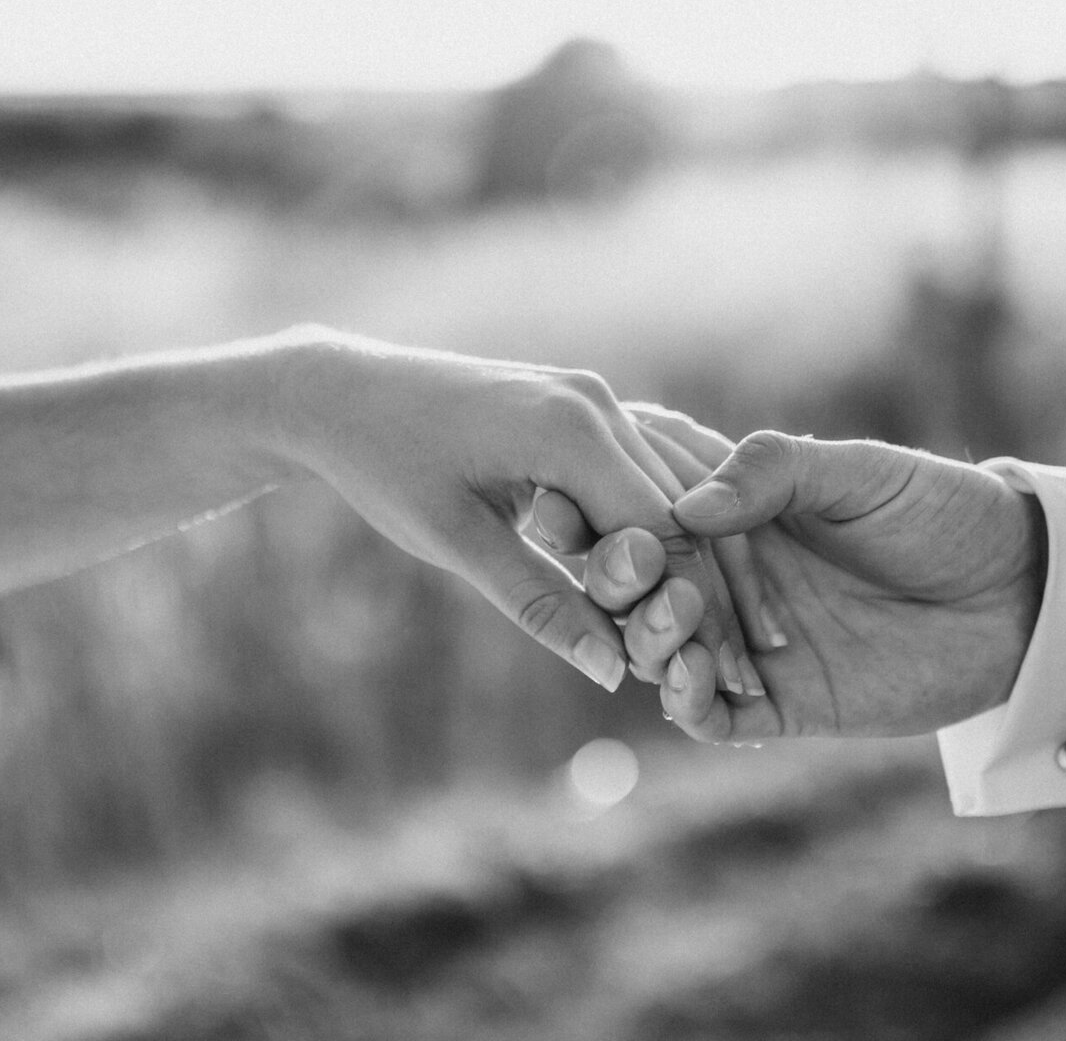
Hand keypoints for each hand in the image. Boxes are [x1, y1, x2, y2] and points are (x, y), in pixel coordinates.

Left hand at [274, 330, 762, 694]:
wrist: (342, 393)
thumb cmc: (386, 466)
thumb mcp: (457, 542)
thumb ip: (540, 603)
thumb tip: (611, 672)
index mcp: (571, 429)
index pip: (666, 532)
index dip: (687, 605)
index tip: (705, 672)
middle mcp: (598, 401)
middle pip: (682, 510)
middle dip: (698, 590)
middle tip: (722, 670)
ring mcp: (595, 395)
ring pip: (671, 489)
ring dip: (684, 560)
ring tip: (698, 635)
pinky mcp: (583, 403)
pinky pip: (642, 467)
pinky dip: (657, 522)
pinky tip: (665, 577)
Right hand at [538, 408, 1045, 738]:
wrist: (1024, 592)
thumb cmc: (943, 510)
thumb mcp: (861, 473)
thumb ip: (776, 474)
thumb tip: (688, 503)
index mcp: (735, 515)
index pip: (644, 515)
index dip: (599, 514)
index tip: (561, 506)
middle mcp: (729, 580)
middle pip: (638, 590)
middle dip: (617, 584)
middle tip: (625, 571)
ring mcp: (749, 644)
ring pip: (662, 653)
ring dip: (649, 641)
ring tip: (670, 623)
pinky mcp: (783, 703)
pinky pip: (712, 715)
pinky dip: (688, 704)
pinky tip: (689, 682)